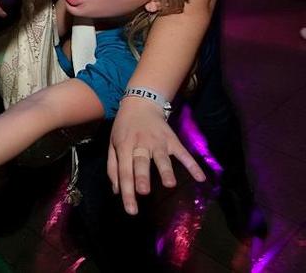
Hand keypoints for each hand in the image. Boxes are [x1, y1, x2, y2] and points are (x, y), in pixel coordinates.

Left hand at [107, 97, 205, 214]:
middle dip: (142, 177)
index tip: (131, 209)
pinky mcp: (172, 139)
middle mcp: (140, 144)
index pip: (123, 170)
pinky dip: (192, 164)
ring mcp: (158, 141)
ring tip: (170, 184)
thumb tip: (116, 191)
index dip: (126, 191)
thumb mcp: (113, 143)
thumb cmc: (124, 128)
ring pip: (161, 157)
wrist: (141, 103)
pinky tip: (200, 177)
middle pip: (140, 162)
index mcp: (124, 146)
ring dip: (165, 170)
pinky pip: (183, 153)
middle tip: (143, 193)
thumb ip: (113, 167)